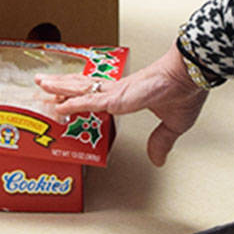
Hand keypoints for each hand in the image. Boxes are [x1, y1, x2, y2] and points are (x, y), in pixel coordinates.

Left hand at [37, 48, 208, 167]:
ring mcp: (116, 92)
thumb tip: (157, 159)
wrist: (192, 74)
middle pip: (82, 87)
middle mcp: (117, 90)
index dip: (80, 95)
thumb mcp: (173, 125)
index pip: (96, 94)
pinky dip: (74, 103)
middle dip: (60, 87)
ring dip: (59, 88)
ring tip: (41, 84)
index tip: (65, 96)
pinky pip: (91, 101)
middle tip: (42, 86)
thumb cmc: (186, 90)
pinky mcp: (119, 96)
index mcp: (127, 95)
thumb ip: (161, 141)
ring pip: (81, 89)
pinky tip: (60, 105)